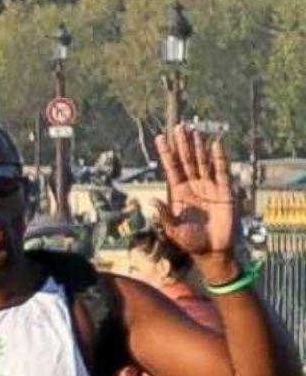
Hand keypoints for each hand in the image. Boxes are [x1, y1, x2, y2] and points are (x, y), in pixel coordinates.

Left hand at [153, 126, 236, 264]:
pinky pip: (221, 170)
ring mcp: (209, 186)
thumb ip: (163, 214)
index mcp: (179, 193)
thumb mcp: (173, 229)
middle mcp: (193, 186)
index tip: (160, 137)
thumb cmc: (191, 242)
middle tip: (178, 126)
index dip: (166, 153)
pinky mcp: (224, 190)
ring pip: (202, 161)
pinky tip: (215, 144)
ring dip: (198, 146)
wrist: (213, 250)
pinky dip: (219, 157)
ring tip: (193, 130)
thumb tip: (151, 200)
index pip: (171, 168)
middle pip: (186, 160)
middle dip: (182, 143)